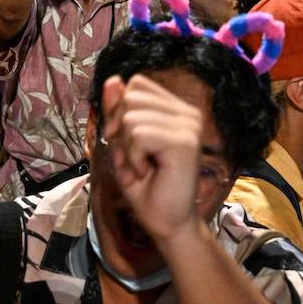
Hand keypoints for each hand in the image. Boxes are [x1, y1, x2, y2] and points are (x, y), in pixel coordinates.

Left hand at [98, 73, 206, 246]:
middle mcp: (188, 112)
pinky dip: (132, 157)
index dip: (119, 111)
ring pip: (131, 116)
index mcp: (177, 108)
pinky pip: (138, 134)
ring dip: (126, 148)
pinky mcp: (185, 142)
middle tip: (134, 158)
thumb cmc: (146, 185)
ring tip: (142, 167)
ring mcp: (189, 125)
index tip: (126, 142)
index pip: (136, 84)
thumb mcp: (122, 142)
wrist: (166, 222)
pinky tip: (148, 171)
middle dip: (120, 130)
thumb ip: (117, 110)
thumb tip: (113, 80)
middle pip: (130, 96)